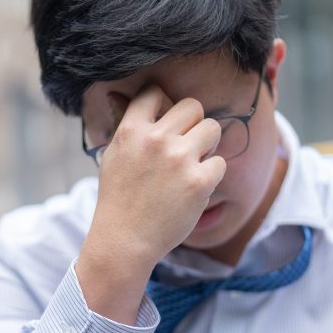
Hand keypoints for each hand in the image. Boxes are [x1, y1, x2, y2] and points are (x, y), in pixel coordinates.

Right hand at [85, 84, 226, 270]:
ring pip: (213, 129)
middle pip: (193, 106)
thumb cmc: (118, 198)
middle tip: (185, 146)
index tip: (166, 122)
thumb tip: (119, 93)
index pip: (154, 92)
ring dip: (207, 145)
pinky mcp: (199, 182)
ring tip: (193, 164)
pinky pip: (220, 163)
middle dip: (193, 124)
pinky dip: (211, 175)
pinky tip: (194, 188)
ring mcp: (180, 160)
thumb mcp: (113, 155)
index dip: (164, 104)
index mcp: (132, 130)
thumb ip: (125, 125)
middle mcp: (157, 140)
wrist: (124, 240)